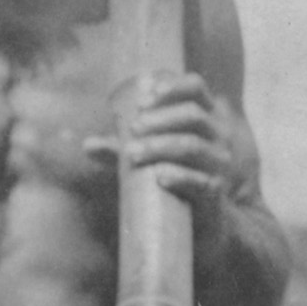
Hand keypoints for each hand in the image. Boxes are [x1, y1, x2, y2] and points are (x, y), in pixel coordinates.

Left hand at [100, 73, 252, 233]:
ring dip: (160, 146)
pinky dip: (180, 178)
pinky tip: (160, 177)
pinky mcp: (215, 191)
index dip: (172, 87)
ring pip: (193, 146)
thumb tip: (87, 145)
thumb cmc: (172, 176)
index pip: (195, 88)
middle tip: (133, 128)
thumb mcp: (147, 157)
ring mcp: (219, 163)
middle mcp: (218, 135)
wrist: (202, 218)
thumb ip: (121, 150)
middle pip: (193, 115)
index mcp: (205, 115)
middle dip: (160, 119)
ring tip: (133, 154)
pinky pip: (201, 182)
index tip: (143, 99)